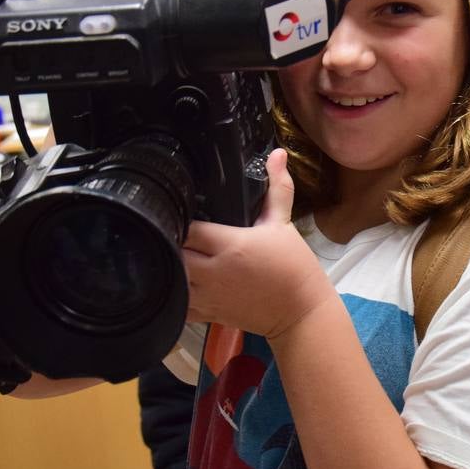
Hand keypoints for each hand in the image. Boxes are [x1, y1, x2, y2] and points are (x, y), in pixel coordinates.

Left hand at [182, 149, 338, 338]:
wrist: (301, 311)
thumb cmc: (294, 266)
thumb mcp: (283, 224)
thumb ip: (277, 188)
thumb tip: (277, 154)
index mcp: (230, 244)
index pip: (188, 228)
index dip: (181, 219)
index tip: (181, 211)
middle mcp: (214, 271)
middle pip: (173, 252)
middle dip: (170, 241)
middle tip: (172, 230)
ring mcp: (208, 295)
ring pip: (170, 279)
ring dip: (168, 266)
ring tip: (169, 254)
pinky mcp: (208, 314)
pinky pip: (177, 307)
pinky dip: (172, 294)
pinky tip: (175, 281)